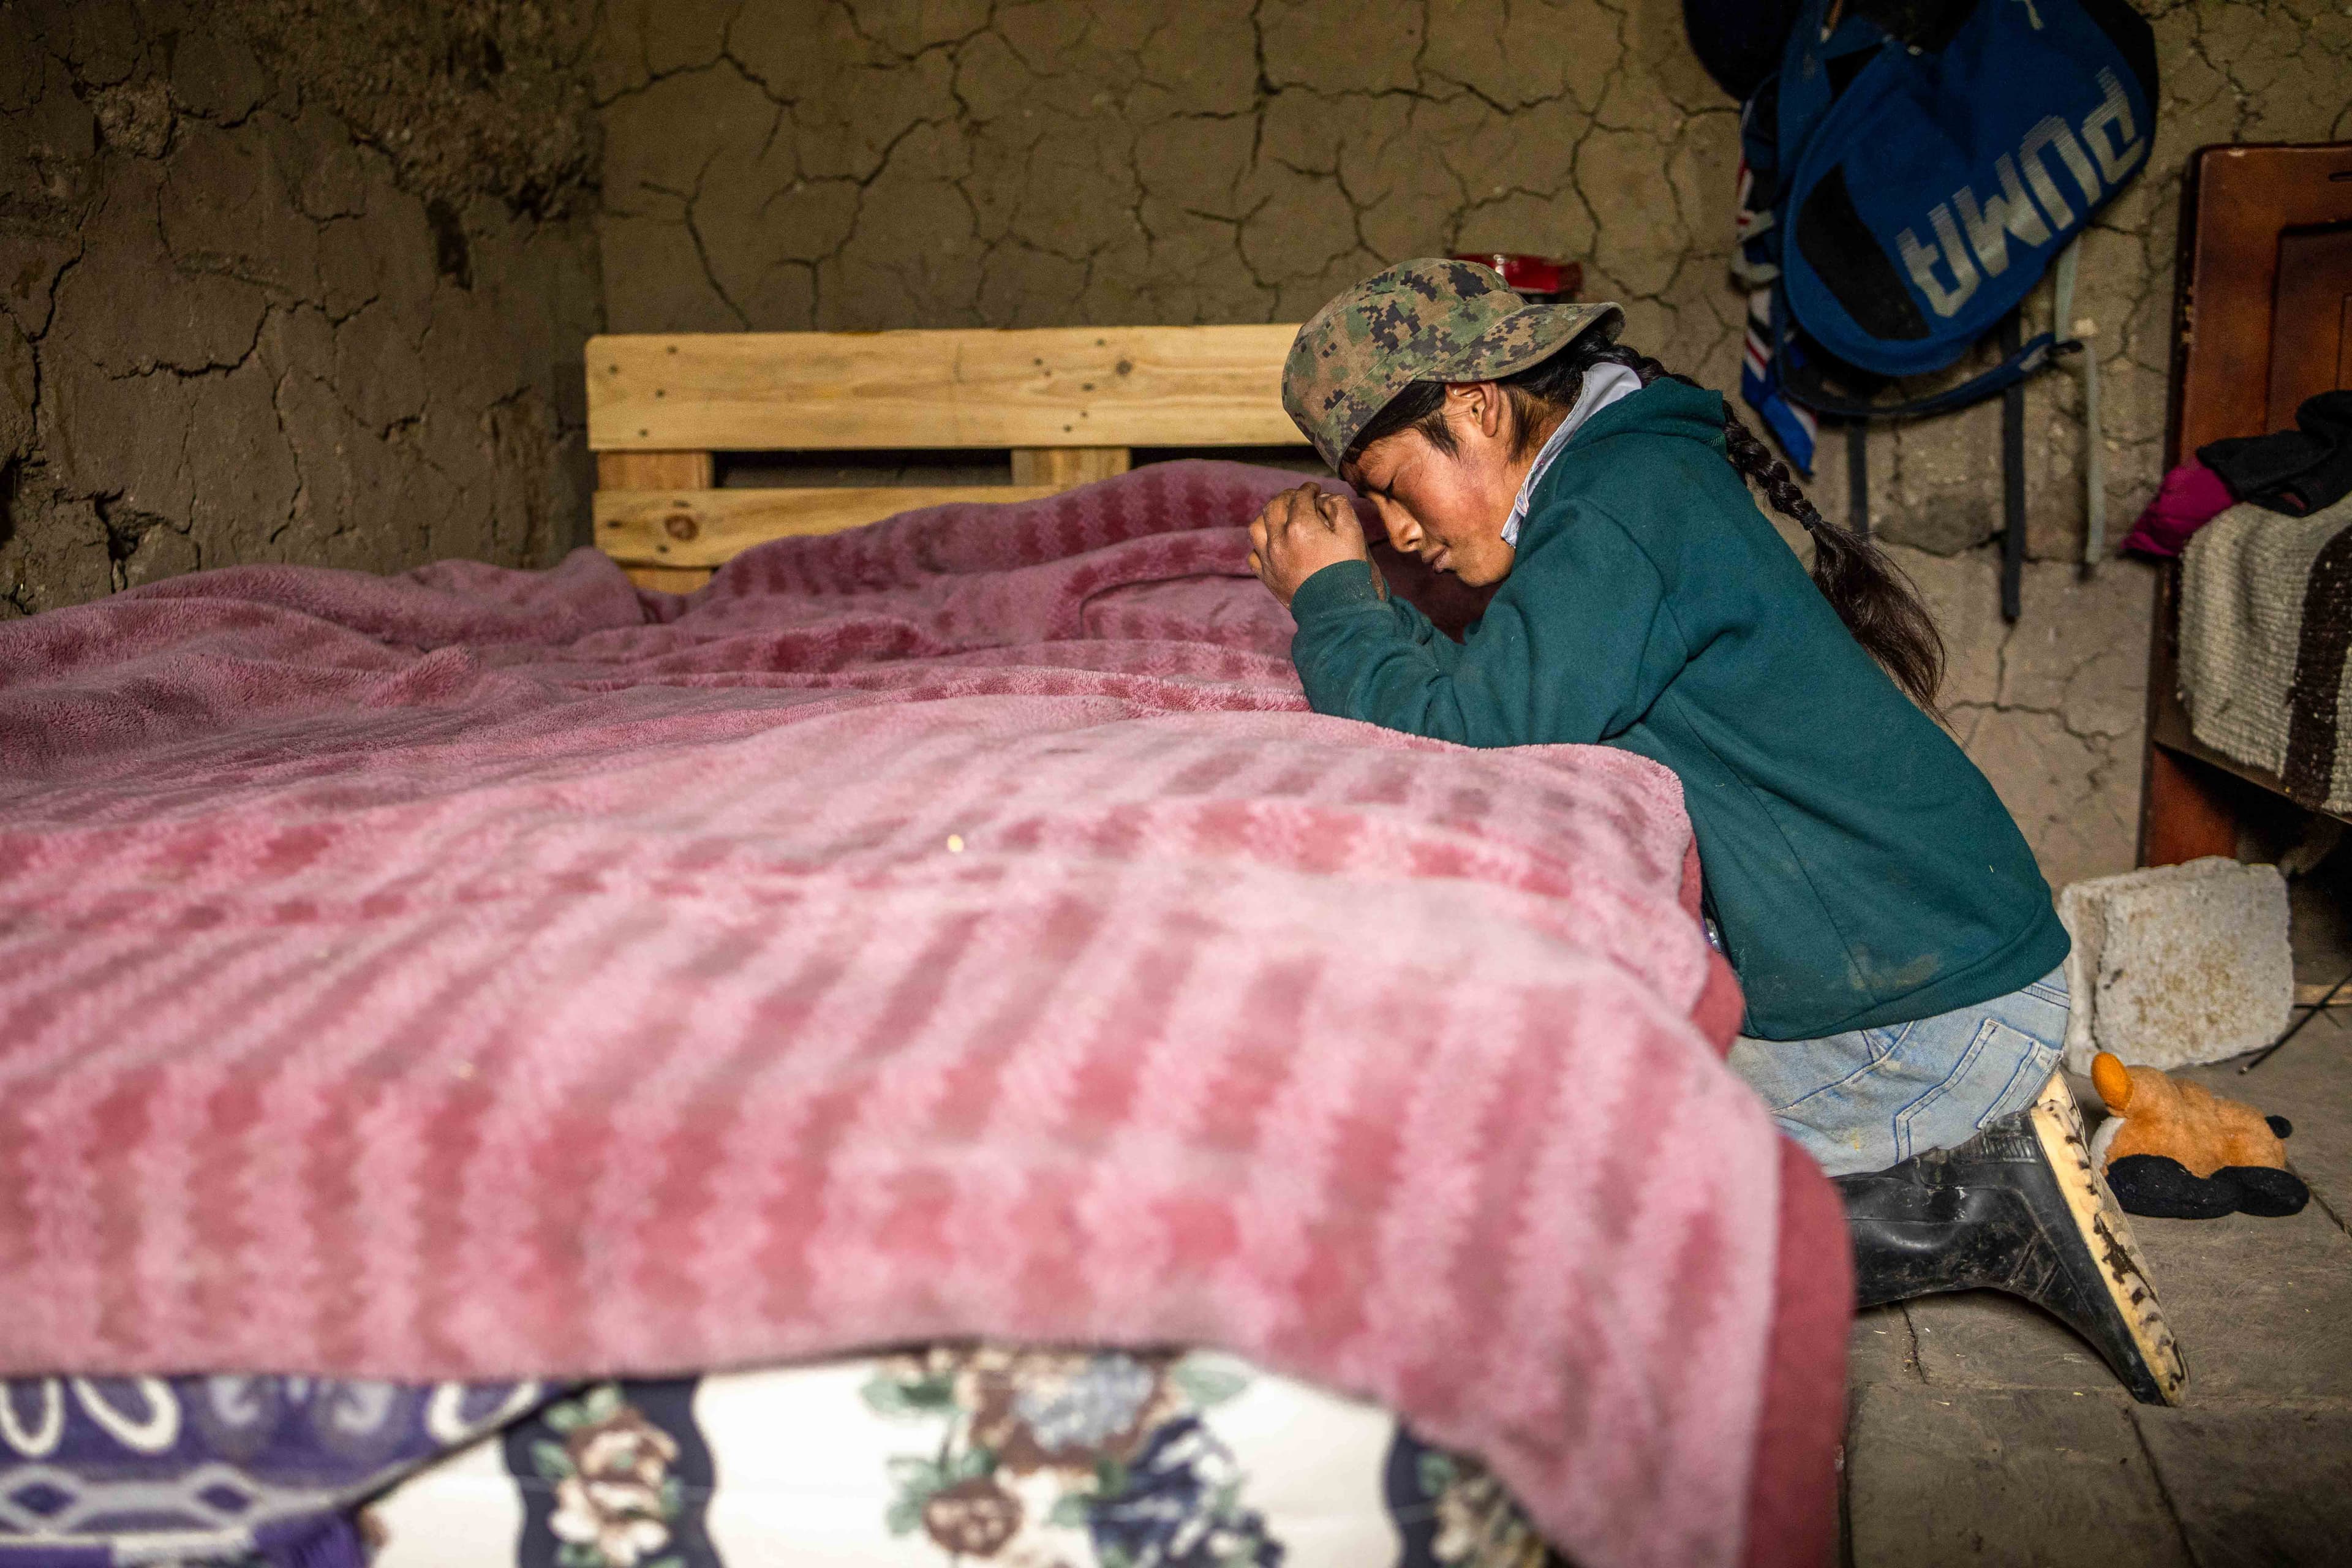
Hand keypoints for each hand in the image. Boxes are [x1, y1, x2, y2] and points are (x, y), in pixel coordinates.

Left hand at [1247, 483, 1371, 607]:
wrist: (1337, 610)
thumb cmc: (1348, 571)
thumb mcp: (1353, 533)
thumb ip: (1339, 507)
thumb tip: (1324, 498)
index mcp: (1300, 525)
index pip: (1300, 496)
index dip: (1308, 489)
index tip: (1314, 489)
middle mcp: (1279, 539)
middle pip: (1274, 506)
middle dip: (1286, 497)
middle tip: (1297, 497)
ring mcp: (1269, 559)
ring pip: (1256, 527)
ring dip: (1267, 517)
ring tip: (1279, 517)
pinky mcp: (1267, 577)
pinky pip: (1253, 555)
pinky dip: (1260, 545)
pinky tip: (1271, 544)